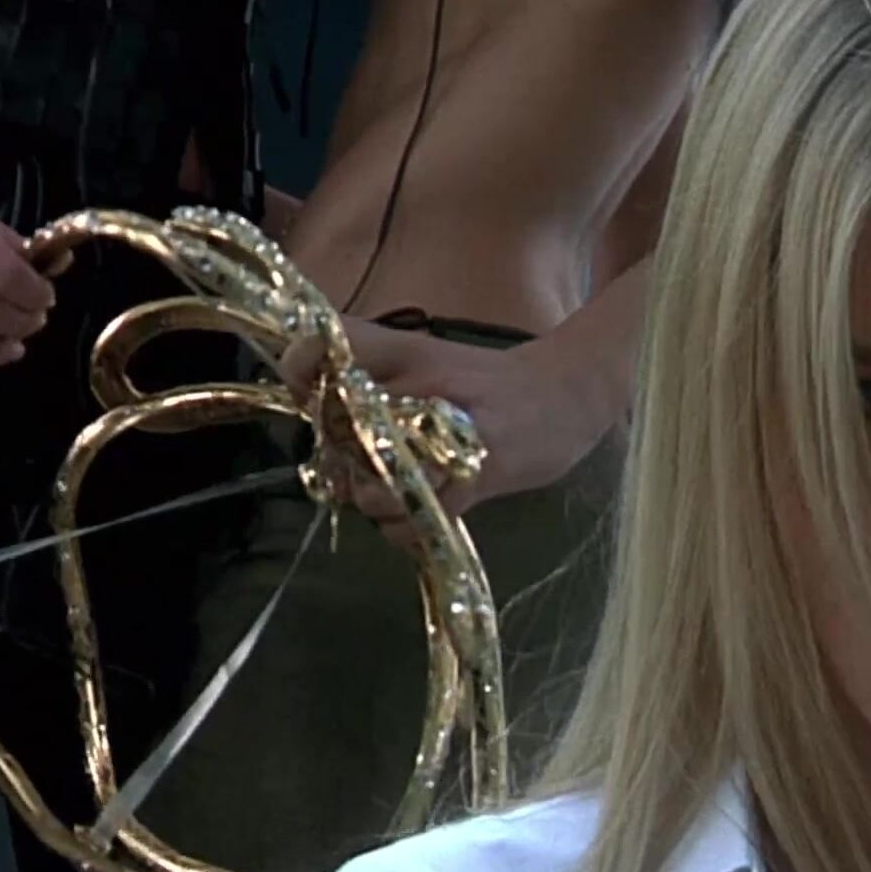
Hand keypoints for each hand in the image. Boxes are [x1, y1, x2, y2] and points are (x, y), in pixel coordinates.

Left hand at [278, 317, 609, 544]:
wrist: (567, 395)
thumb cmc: (488, 382)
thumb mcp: (427, 355)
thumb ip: (370, 370)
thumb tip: (306, 389)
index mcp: (409, 350)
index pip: (337, 341)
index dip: (302, 364)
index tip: (303, 386)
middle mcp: (424, 386)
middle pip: (345, 425)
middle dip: (337, 455)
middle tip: (353, 463)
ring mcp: (450, 435)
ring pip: (376, 483)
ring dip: (371, 500)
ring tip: (389, 495)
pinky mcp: (477, 477)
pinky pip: (417, 518)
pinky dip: (405, 530)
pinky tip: (414, 518)